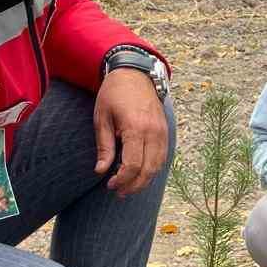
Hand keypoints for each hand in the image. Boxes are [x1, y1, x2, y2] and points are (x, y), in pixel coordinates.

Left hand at [95, 66, 169, 195]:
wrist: (135, 74)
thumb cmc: (114, 94)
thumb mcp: (102, 118)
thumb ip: (104, 146)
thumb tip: (101, 171)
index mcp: (135, 128)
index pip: (133, 165)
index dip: (122, 179)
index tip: (109, 184)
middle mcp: (153, 132)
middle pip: (148, 170)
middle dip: (133, 185)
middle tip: (118, 192)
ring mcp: (162, 133)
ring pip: (158, 166)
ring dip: (144, 180)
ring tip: (129, 187)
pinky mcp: (165, 132)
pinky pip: (162, 158)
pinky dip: (152, 170)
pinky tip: (140, 174)